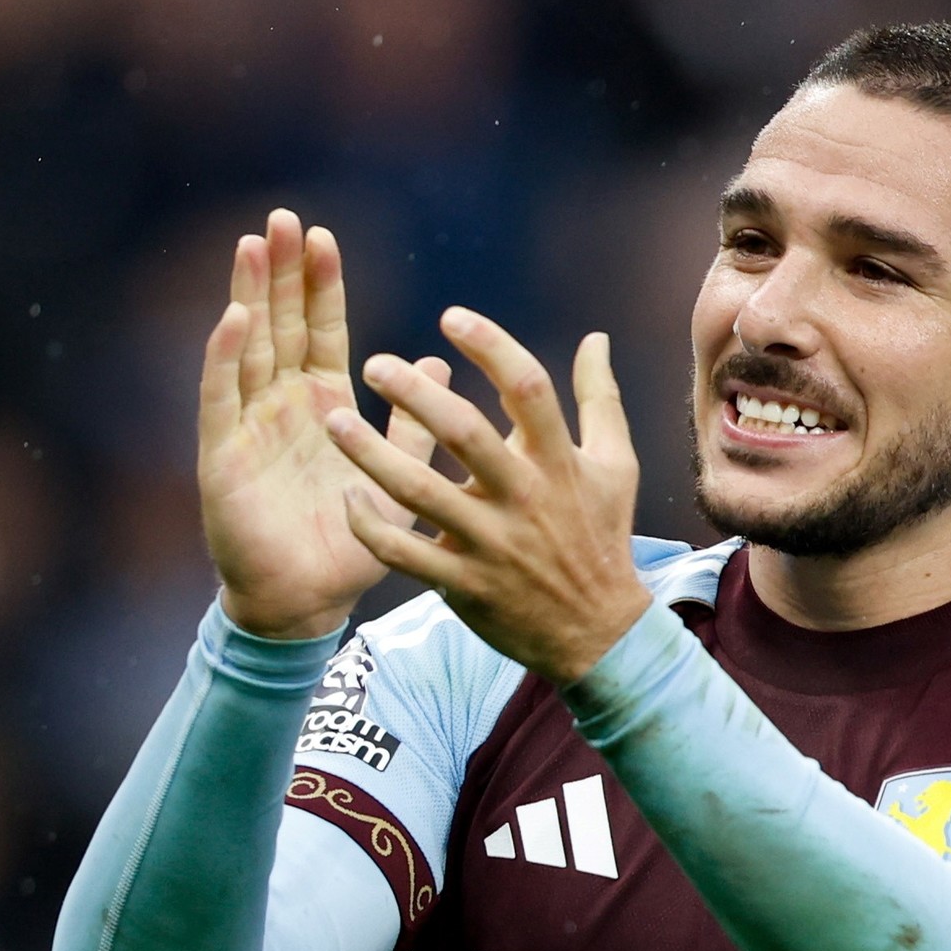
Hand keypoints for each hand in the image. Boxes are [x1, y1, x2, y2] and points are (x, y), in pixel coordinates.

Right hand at [198, 208, 447, 638]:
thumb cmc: (349, 543)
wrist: (308, 600)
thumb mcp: (399, 479)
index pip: (321, 330)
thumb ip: (413, 425)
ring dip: (248, 297)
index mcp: (325, 406)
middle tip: (284, 218)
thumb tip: (432, 359)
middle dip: (280, 273)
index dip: (319, 285)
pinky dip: (225, 360)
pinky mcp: (224, 457)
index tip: (322, 236)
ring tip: (252, 245)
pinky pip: (222, 401)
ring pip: (247, 349)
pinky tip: (233, 320)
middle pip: (279, 325)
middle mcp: (283, 407)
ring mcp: (249, 427)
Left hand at [322, 308, 650, 683]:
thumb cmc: (601, 538)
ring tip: (334, 422)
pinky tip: (348, 498)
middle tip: (375, 365)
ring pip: (420, 493)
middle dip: (416, 394)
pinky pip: (404, 555)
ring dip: (372, 455)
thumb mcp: (616, 465)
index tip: (450, 318)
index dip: (489, 346)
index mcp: (558, 461)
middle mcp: (523, 497)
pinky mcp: (463, 584)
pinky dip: (372, 528)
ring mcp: (490, 543)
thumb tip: (595, 338)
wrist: (597, 632)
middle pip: (465, 433)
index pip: (527, 388)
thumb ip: (601, 399)